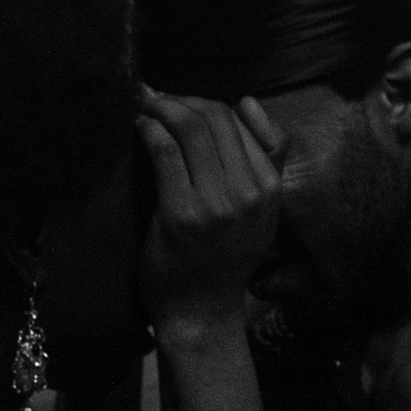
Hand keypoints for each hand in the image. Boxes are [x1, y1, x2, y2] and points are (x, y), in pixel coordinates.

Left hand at [136, 90, 283, 333]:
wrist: (202, 312)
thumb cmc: (223, 258)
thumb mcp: (260, 209)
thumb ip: (265, 159)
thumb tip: (248, 101)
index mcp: (272, 187)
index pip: (239, 121)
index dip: (204, 102)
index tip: (178, 100)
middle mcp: (251, 192)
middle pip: (215, 118)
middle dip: (180, 100)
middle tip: (153, 99)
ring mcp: (218, 204)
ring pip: (191, 128)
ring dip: (161, 108)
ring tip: (144, 108)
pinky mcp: (183, 214)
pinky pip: (166, 152)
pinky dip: (149, 130)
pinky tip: (139, 129)